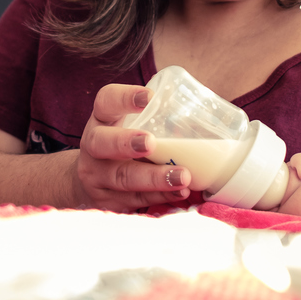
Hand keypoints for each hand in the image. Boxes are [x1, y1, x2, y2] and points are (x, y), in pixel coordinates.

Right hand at [74, 83, 190, 212]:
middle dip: (126, 142)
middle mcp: (93, 147)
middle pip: (102, 143)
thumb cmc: (122, 148)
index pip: (106, 102)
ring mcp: (97, 177)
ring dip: (154, 178)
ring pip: (123, 177)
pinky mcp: (107, 201)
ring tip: (182, 176)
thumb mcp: (127, 128)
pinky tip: (180, 193)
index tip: (149, 98)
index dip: (124, 98)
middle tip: (150, 142)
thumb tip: (209, 115)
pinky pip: (135, 200)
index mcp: (102, 121)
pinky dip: (160, 197)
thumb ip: (156, 122)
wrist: (91, 183)